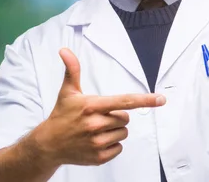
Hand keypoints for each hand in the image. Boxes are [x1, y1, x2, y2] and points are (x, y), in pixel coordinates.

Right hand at [33, 48, 165, 166]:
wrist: (48, 145)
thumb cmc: (62, 115)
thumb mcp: (68, 92)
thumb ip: (72, 70)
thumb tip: (65, 51)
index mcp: (92, 106)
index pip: (124, 101)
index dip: (145, 99)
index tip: (161, 99)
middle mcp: (95, 125)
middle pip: (125, 118)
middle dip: (117, 116)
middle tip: (99, 117)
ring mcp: (97, 142)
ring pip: (123, 133)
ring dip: (115, 131)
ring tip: (96, 129)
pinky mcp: (98, 157)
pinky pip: (119, 148)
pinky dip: (111, 145)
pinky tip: (96, 141)